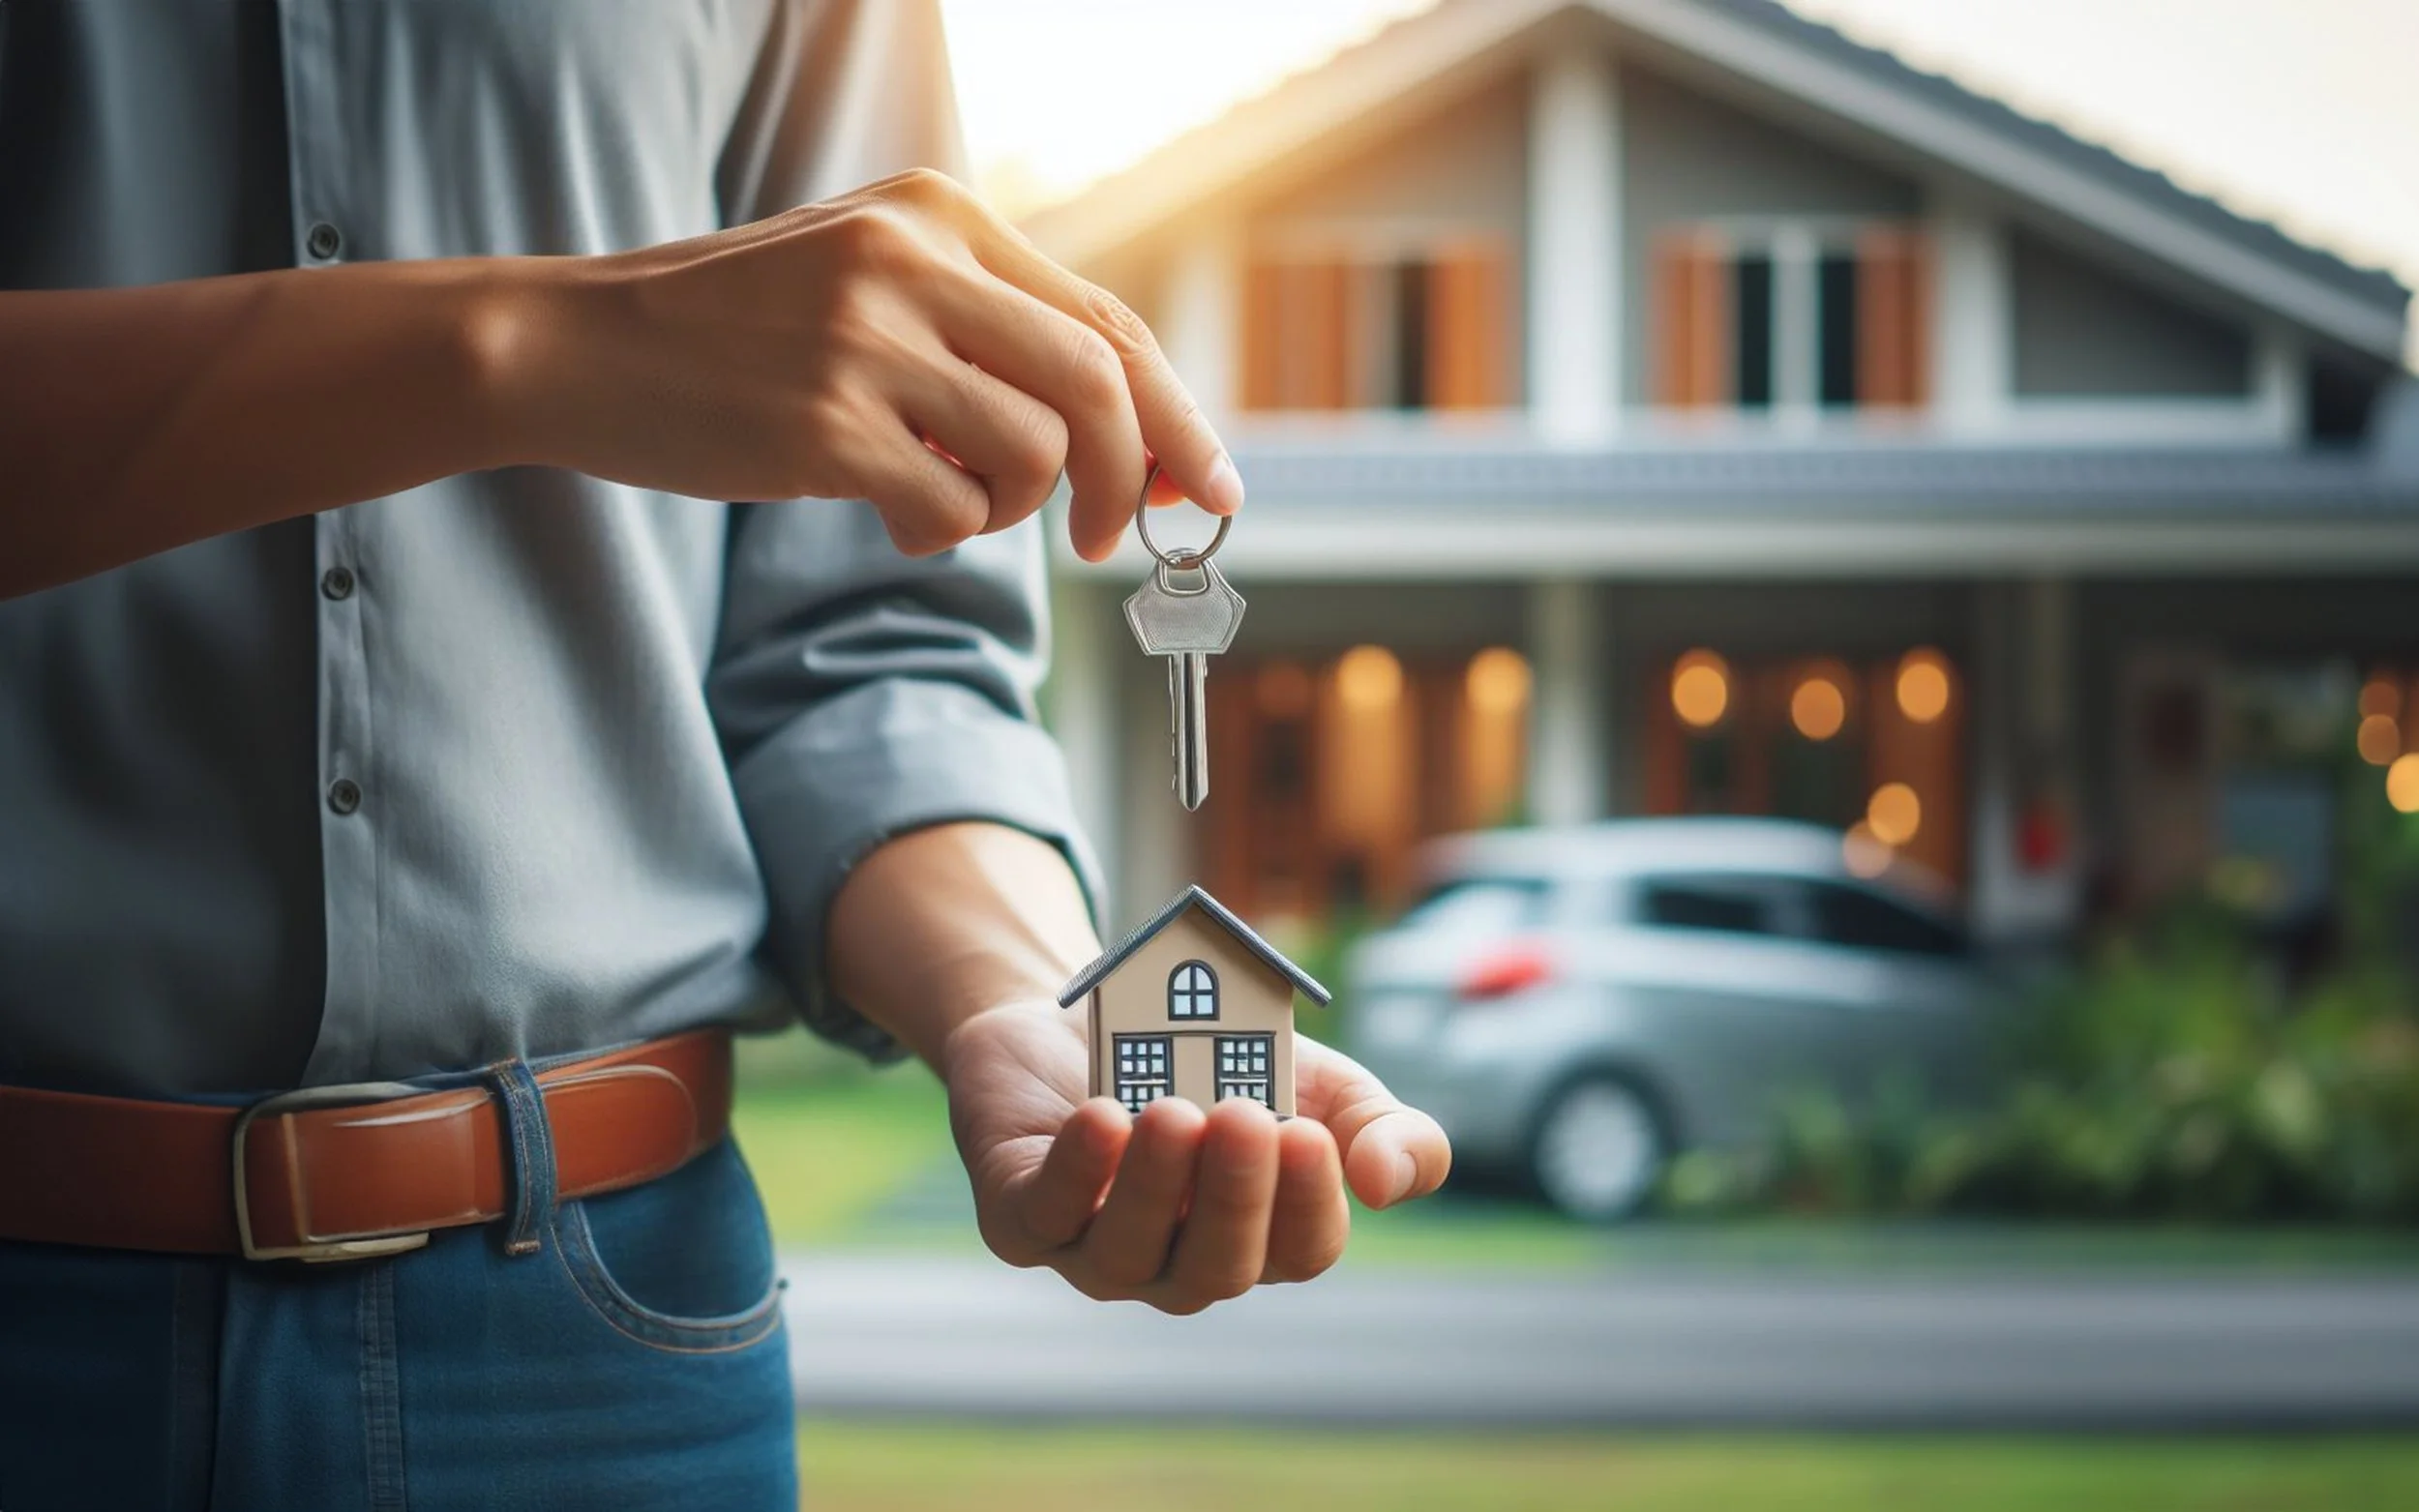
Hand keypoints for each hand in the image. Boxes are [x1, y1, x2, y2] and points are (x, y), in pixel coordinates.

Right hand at [506, 168, 1235, 559]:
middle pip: (1099, 384)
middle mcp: (914, 260)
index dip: (1177, 415)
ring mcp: (868, 338)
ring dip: (1009, 508)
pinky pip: (948, 508)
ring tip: (944, 498)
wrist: (577, 346)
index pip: (1108, 320)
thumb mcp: (870, 282)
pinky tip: (888, 510)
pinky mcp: (824, 422)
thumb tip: (1125, 437)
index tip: (1211, 487)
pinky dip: (941, 532)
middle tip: (1103, 538)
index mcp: (940, 214)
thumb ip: (985, 329)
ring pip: (1033, 452)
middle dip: (1127, 479)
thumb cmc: (737, 333)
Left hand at [943, 1000, 1451, 1314]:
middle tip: (1242, 1116)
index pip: (1298, 1251)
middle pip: (1215, 1268)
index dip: (1306, 1203)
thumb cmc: (1215, 1063)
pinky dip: (1074, 1172)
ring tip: (1172, 1110)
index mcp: (1260, 1237)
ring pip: (1125, 1255)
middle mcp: (1178, 1261)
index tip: (1309, 1132)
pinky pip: (1042, 1216)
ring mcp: (1095, 1250)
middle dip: (1233, 1198)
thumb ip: (1385, 1129)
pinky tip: (1103, 1118)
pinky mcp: (1021, 1217)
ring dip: (1154, 1185)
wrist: (1093, 1009)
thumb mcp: (1319, 1081)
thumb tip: (1385, 1182)